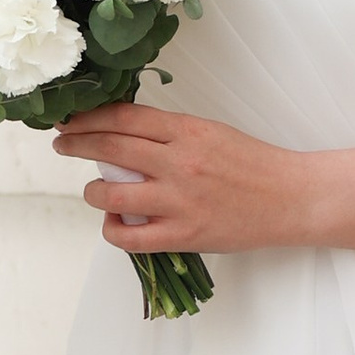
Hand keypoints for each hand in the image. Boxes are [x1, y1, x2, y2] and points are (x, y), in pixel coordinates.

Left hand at [51, 103, 307, 256]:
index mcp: (188, 131)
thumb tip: (124, 134)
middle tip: (63, 144)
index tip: (71, 119)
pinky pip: (130, 237)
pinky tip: (117, 222)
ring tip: (95, 190)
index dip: (89, 117)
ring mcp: (180, 202)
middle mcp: (180, 163)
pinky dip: (113, 229)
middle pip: (110, 148)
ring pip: (110, 193)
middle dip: (76, 144)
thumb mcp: (212, 132)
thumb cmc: (253, 164)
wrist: (292, 199)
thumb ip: (171, 134)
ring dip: (92, 190)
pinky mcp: (184, 236)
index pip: (124, 118)